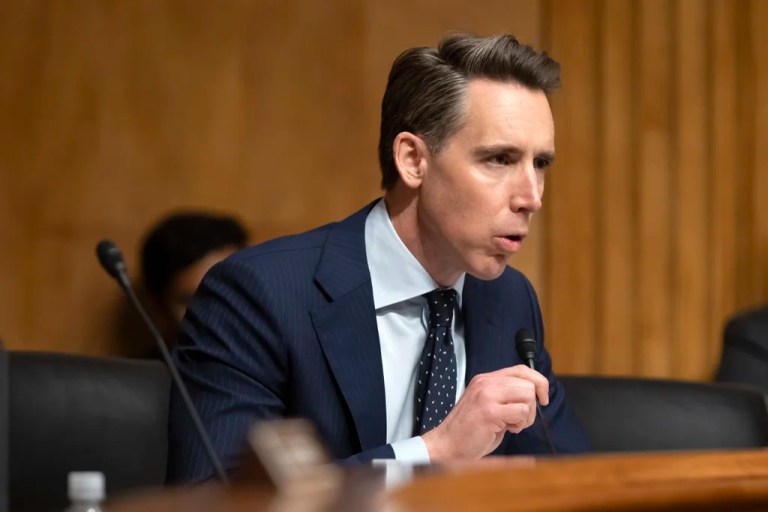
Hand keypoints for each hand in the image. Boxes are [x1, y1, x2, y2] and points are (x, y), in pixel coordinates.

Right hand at [421, 365, 548, 461]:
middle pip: (528, 383)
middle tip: (519, 419)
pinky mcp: (489, 411)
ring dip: (526, 416)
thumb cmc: (469, 430)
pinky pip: (520, 412)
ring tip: (511, 424)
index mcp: (485, 379)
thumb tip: (534, 392)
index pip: (521, 369)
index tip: (542, 398)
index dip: (538, 382)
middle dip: (531, 405)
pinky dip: (519, 424)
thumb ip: (505, 395)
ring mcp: (486, 395)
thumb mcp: (488, 404)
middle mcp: (485, 383)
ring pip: (527, 396)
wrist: (447, 444)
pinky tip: (506, 429)